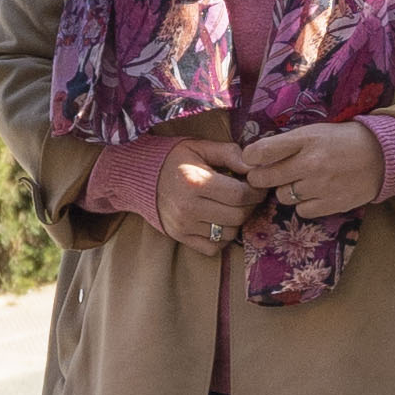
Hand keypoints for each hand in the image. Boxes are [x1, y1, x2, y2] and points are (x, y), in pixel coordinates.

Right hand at [134, 142, 252, 253]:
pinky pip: (213, 247)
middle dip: (250, 206)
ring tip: (232, 207)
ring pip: (229, 234)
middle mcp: (188, 208)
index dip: (256, 191)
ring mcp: (183, 226)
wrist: (137, 176)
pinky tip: (219, 222)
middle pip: (237, 216)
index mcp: (195, 182)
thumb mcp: (200, 147)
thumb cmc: (173, 158)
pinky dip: (222, 238)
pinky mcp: (180, 237)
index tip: (258, 185)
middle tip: (249, 196)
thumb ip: (229, 153)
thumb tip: (254, 166)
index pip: (239, 194)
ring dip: (237, 221)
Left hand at [238, 121, 386, 221]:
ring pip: (283, 196)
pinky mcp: (332, 203)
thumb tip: (255, 156)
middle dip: (260, 178)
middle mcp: (312, 162)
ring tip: (298, 183)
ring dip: (286, 191)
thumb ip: (288, 143)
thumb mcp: (315, 132)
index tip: (251, 159)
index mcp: (306, 139)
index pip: (263, 150)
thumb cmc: (343, 140)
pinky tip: (313, 194)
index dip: (250, 157)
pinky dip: (303, 205)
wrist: (382, 155)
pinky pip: (302, 211)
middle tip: (264, 176)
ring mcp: (322, 185)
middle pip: (266, 178)